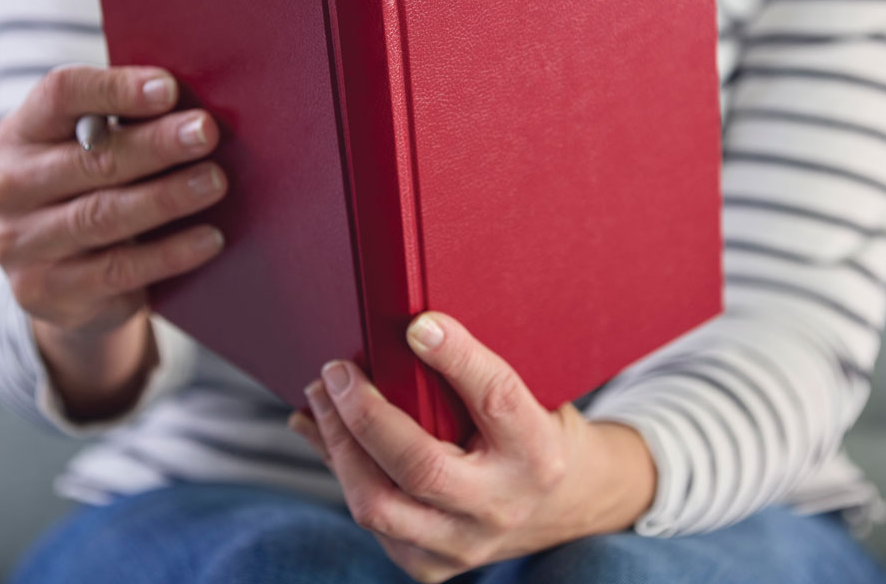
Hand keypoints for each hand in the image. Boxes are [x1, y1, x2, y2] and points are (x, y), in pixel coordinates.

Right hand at [0, 65, 228, 418]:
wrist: (61, 282)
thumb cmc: (93, 192)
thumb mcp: (94, 151)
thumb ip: (127, 125)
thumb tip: (193, 109)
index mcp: (21, 132)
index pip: (60, 95)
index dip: (114, 89)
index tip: (168, 88)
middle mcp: (9, 185)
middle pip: (90, 157)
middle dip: (155, 144)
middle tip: (206, 132)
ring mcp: (20, 242)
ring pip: (103, 215)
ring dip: (166, 197)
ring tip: (214, 182)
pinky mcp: (44, 290)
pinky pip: (117, 269)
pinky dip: (168, 253)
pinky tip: (208, 238)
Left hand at [288, 313, 655, 581]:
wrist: (567, 506)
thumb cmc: (535, 434)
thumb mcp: (529, 399)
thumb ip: (475, 376)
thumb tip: (405, 331)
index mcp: (537, 453)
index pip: (495, 400)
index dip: (455, 359)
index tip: (417, 325)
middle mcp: (502, 505)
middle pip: (420, 467)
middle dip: (366, 415)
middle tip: (337, 370)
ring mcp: (464, 545)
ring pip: (378, 505)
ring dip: (337, 446)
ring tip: (319, 398)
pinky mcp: (433, 566)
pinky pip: (372, 523)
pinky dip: (341, 473)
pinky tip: (325, 436)